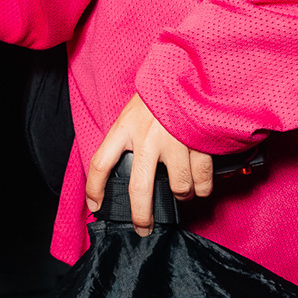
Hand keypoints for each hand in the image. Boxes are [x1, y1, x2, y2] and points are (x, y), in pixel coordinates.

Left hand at [84, 93, 213, 234]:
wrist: (190, 69)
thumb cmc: (160, 91)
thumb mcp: (134, 110)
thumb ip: (128, 137)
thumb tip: (125, 168)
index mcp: (125, 127)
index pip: (101, 163)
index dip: (94, 189)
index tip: (95, 206)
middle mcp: (147, 137)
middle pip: (139, 188)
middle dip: (142, 215)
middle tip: (143, 228)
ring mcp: (175, 141)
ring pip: (178, 187)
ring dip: (182, 195)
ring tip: (184, 192)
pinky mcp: (199, 142)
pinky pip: (202, 179)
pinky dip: (203, 187)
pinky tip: (201, 185)